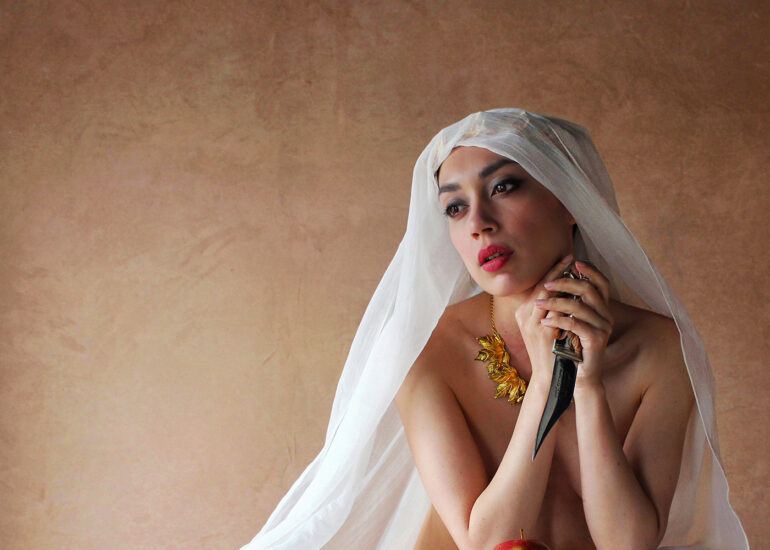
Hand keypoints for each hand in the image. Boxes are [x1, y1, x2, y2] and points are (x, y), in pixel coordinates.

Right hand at [513, 254, 577, 384]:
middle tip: (571, 257)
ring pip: (546, 293)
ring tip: (575, 269)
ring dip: (562, 279)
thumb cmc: (549, 352)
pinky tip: (577, 289)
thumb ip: (549, 309)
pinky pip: (554, 308)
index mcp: (522, 312)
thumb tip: (563, 290)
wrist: (548, 377)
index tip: (566, 259)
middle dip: (557, 270)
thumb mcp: (546, 327)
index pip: (538, 286)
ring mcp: (531, 322)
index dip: (551, 271)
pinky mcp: (542, 330)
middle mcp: (523, 315)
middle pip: (540, 285)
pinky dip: (565, 296)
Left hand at [535, 260, 613, 384]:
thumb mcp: (567, 321)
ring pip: (579, 306)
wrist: (576, 375)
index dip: (589, 270)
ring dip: (556, 302)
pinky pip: (576, 324)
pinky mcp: (596, 340)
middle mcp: (605, 315)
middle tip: (547, 284)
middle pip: (589, 290)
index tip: (572, 261)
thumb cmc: (568, 346)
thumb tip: (551, 280)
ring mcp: (603, 328)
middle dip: (566, 282)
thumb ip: (566, 302)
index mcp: (601, 308)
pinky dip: (558, 321)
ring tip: (538, 303)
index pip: (600, 282)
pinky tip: (544, 322)